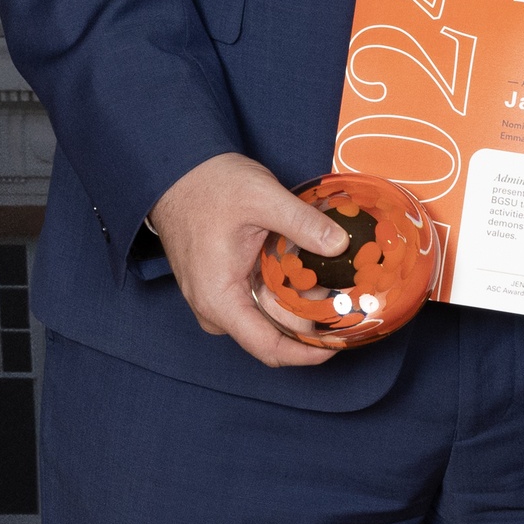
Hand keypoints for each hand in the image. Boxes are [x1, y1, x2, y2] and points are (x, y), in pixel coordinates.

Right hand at [148, 152, 349, 368]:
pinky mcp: (222, 283)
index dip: (307, 353)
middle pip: (272, 331)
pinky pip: (258, 297)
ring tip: (334, 279)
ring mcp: (217, 297)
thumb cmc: (208, 185)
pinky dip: (284, 287)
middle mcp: (215, 308)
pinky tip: (308, 268)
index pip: (269, 348)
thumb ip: (303, 224)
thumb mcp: (262, 198)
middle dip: (311, 320)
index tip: (340, 345)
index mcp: (220, 299)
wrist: (176, 170)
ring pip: (267, 313)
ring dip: (299, 300)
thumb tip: (341, 245)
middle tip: (348, 299)